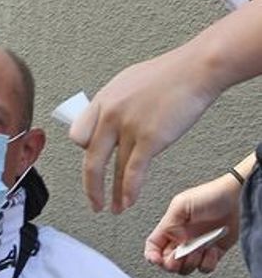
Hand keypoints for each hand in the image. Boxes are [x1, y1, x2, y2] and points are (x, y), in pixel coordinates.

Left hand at [70, 46, 220, 212]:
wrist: (199, 68)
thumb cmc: (171, 74)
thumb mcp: (129, 83)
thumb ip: (115, 106)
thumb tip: (108, 124)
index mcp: (103, 101)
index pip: (78, 135)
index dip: (85, 151)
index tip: (93, 163)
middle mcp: (110, 114)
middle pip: (90, 159)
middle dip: (91, 186)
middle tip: (94, 202)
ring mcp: (128, 127)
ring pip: (112, 170)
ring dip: (113, 195)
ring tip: (114, 209)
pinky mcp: (149, 137)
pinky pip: (133, 172)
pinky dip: (130, 190)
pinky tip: (129, 201)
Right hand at [144, 173, 240, 273]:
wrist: (239, 197)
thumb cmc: (212, 195)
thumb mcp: (181, 205)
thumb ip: (168, 225)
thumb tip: (169, 241)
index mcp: (171, 228)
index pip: (153, 246)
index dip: (151, 255)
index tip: (156, 260)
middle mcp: (183, 239)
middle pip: (167, 262)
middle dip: (172, 263)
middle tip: (180, 255)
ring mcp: (198, 247)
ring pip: (185, 268)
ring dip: (190, 263)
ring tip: (199, 249)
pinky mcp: (214, 253)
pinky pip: (204, 268)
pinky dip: (207, 263)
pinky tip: (211, 250)